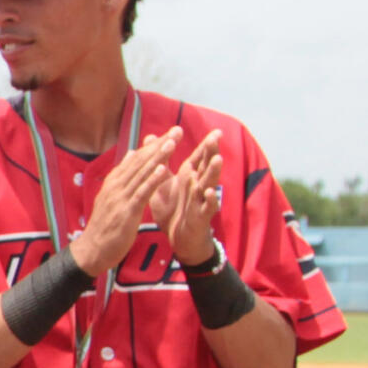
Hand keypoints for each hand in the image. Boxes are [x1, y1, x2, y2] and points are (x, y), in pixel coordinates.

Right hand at [68, 129, 180, 276]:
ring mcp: (120, 199)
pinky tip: (164, 169)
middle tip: (177, 130)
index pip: (136, 159)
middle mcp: (116, 187)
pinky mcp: (126, 212)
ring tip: (172, 143)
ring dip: (158, 157)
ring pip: (142, 174)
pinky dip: (152, 180)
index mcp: (114, 183)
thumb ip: (122, 176)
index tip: (170, 132)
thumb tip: (131, 154)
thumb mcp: (112, 198)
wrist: (92, 251)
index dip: (153, 145)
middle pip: (140, 162)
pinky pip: (141, 193)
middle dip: (160, 145)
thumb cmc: (104, 227)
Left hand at [148, 129, 224, 264]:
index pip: (199, 157)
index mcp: (189, 177)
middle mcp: (198, 185)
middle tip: (216, 136)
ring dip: (213, 172)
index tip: (216, 130)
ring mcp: (200, 200)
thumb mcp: (164, 183)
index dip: (206, 145)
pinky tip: (208, 192)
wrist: (178, 237)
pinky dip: (209, 200)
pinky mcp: (201, 216)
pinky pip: (207, 207)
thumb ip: (160, 162)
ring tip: (217, 159)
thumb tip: (150, 139)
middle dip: (211, 151)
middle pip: (206, 166)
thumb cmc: (174, 208)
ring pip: (209, 183)